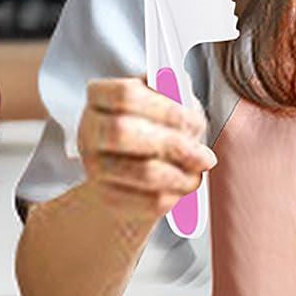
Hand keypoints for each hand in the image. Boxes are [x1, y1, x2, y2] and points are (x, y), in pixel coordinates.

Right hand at [76, 77, 217, 221]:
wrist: (128, 177)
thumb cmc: (151, 131)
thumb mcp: (163, 104)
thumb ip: (175, 96)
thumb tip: (186, 101)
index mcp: (100, 98)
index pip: (125, 95)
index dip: (166, 108)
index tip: (196, 122)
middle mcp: (89, 130)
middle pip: (123, 131)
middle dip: (174, 144)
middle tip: (205, 156)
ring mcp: (94, 167)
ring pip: (142, 172)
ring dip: (181, 175)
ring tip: (198, 172)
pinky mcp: (108, 198)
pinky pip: (149, 200)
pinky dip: (175, 195)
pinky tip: (183, 186)